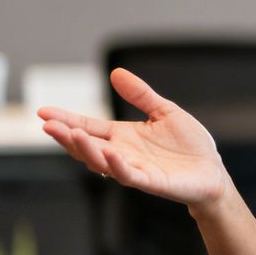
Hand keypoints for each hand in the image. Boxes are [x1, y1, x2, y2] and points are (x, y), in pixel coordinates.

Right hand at [37, 68, 228, 206]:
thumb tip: (116, 73)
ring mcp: (135, 169)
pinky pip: (130, 176)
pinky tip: (109, 154)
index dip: (66, 120)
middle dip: (66, 136)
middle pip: (87, 146)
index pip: (89, 127)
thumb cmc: (189, 145)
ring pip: (102, 162)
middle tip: (48, 125)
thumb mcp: (164, 111)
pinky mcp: (152, 182)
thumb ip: (141, 95)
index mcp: (123, 136)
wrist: (212, 172)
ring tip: (71, 135)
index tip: (43, 112)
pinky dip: (118, 166)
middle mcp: (123, 153)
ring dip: (86, 150)